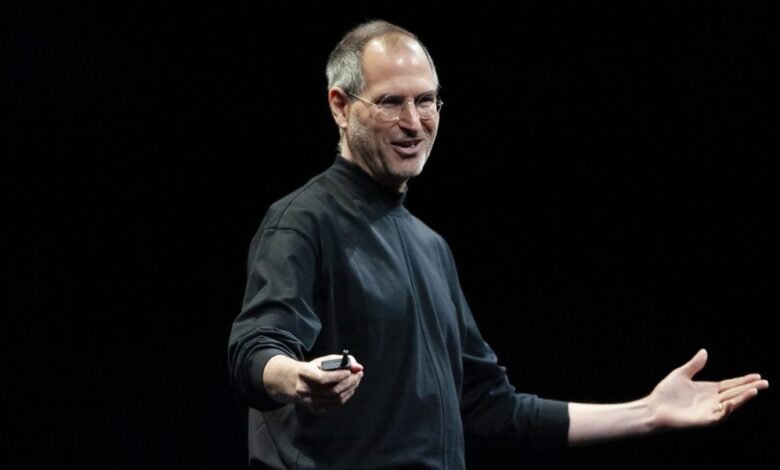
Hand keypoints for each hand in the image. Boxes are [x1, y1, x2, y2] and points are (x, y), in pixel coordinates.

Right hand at [263, 353, 363, 413]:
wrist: (292, 382)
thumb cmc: (311, 369)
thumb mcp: (321, 361)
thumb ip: (340, 361)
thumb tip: (357, 366)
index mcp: (304, 374)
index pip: (322, 378)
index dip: (338, 376)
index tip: (350, 371)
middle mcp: (304, 390)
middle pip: (331, 390)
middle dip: (349, 382)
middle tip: (359, 374)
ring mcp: (309, 402)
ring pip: (335, 399)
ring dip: (350, 389)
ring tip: (356, 380)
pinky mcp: (314, 409)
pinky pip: (334, 405)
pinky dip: (345, 397)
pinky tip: (350, 389)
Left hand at [648, 348, 767, 428]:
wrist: (653, 407)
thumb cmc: (666, 392)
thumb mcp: (681, 374)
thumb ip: (694, 365)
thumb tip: (705, 351)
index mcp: (708, 390)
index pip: (730, 384)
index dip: (743, 381)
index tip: (757, 375)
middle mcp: (712, 400)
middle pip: (735, 393)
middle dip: (750, 388)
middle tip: (764, 383)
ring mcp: (709, 411)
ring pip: (731, 405)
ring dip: (743, 399)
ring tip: (754, 391)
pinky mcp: (703, 420)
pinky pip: (719, 416)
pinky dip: (726, 410)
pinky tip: (731, 403)